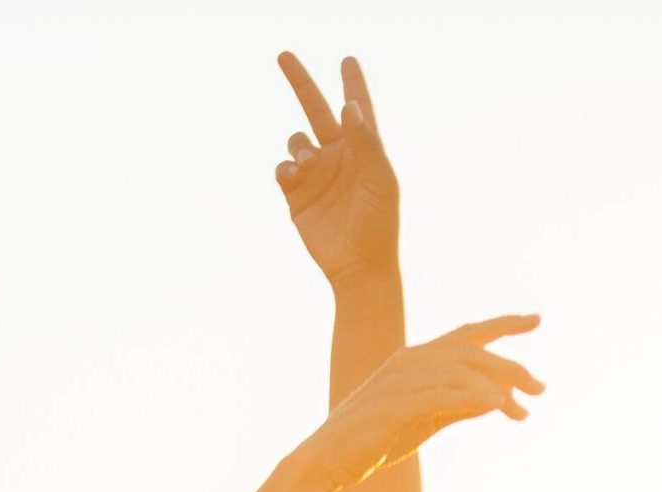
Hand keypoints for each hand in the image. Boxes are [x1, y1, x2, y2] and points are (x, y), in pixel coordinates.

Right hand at [275, 53, 398, 288]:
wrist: (358, 266)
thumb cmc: (378, 223)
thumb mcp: (379, 180)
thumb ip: (366, 142)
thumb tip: (349, 107)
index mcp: (363, 150)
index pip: (357, 109)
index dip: (352, 84)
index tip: (347, 59)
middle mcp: (338, 157)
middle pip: (316, 110)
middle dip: (301, 83)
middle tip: (283, 55)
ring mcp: (316, 174)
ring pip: (296, 140)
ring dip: (298, 145)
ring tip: (309, 163)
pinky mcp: (297, 194)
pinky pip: (282, 167)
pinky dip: (285, 167)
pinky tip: (296, 176)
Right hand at [297, 315, 544, 491]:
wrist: (327, 459)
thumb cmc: (376, 439)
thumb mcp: (426, 419)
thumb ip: (459, 405)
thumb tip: (499, 399)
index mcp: (416, 359)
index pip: (467, 333)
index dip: (503, 323)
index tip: (537, 319)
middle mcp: (409, 361)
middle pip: (472, 351)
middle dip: (512, 366)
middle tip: (542, 387)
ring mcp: (401, 381)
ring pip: (461, 370)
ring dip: (498, 386)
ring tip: (524, 407)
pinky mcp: (395, 405)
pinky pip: (442, 395)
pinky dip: (473, 397)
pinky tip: (498, 406)